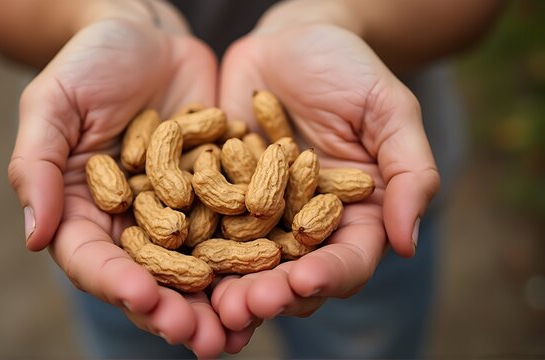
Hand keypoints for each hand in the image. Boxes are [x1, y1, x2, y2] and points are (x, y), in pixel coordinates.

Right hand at [7, 18, 227, 356]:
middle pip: (150, 276)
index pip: (94, 258)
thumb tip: (33, 238)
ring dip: (218, 301)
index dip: (116, 282)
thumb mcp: (54, 103)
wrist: (149, 35)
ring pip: (197, 266)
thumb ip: (37, 165)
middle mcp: (133, 222)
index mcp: (85, 210)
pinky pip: (236, 228)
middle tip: (201, 339)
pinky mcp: (218, 193)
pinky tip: (276, 277)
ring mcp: (179, 212)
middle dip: (174, 310)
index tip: (144, 298)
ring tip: (240, 328)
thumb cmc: (91, 62)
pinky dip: (253, 256)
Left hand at [213, 23, 439, 334]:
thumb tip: (407, 243)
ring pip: (241, 262)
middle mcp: (302, 226)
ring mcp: (257, 215)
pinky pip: (201, 223)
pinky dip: (188, 244)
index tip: (306, 282)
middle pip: (288, 274)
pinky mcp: (217, 195)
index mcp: (352, 218)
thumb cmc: (348, 69)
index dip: (328, 275)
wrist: (291, 40)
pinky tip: (166, 258)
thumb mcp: (388, 111)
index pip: (346, 260)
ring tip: (206, 301)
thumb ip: (408, 174)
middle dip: (267, 295)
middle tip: (243, 308)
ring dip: (224, 285)